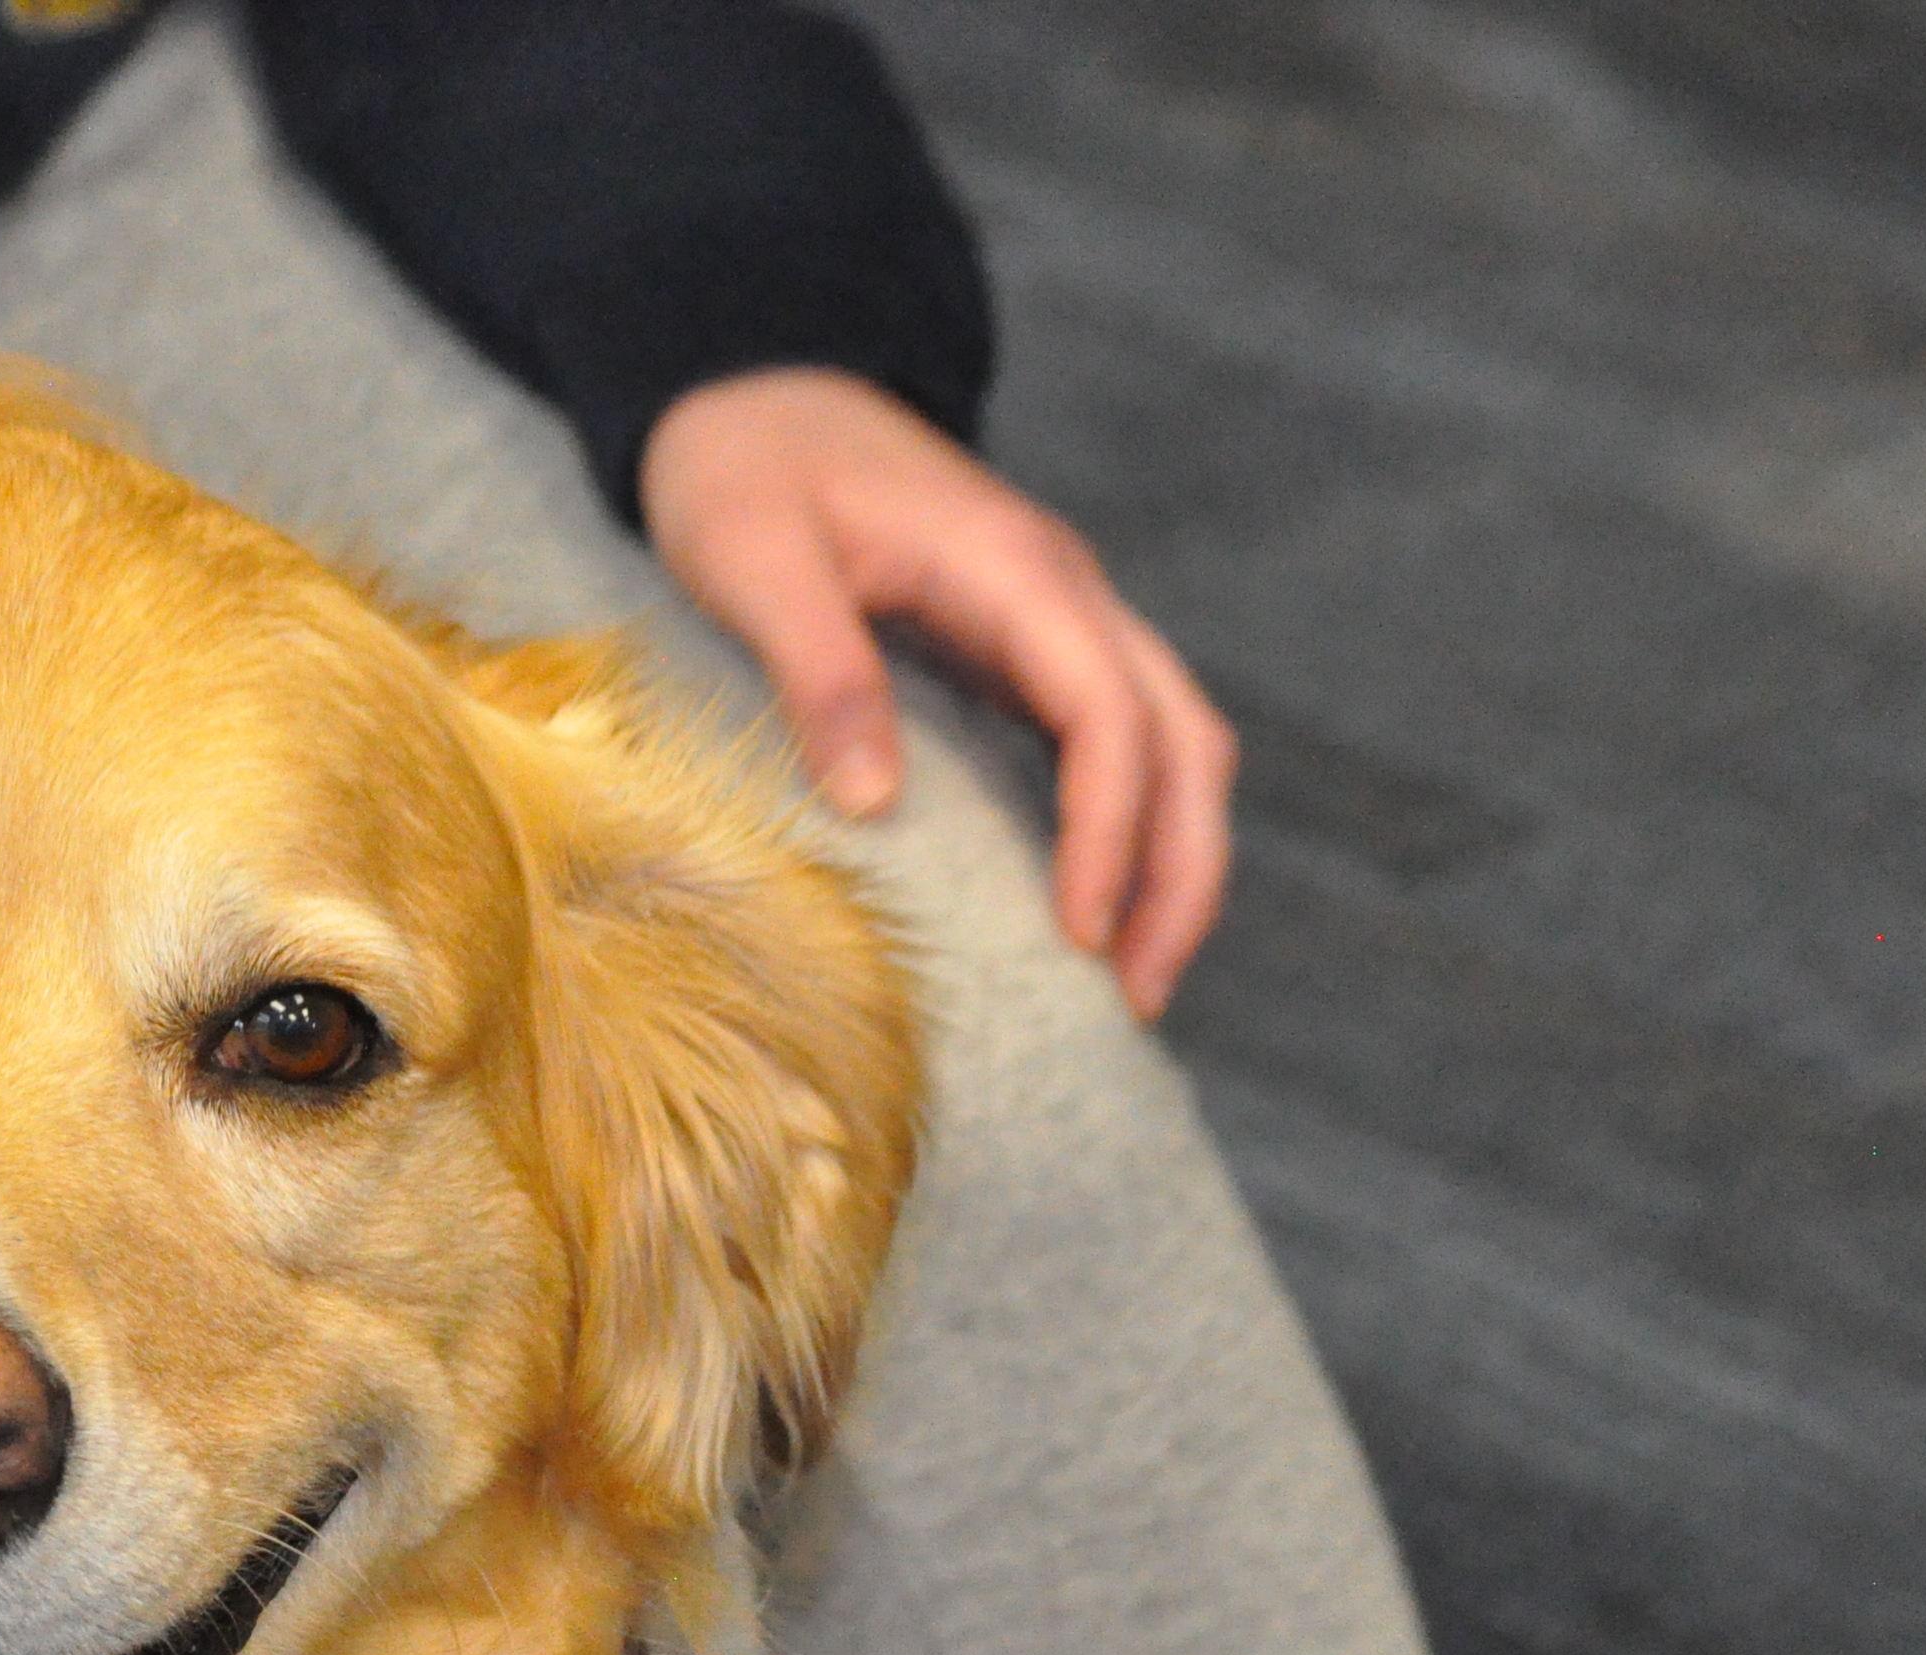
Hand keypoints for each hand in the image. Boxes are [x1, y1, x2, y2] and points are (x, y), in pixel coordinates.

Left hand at [639, 368, 1234, 1018]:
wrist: (756, 386)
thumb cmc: (743, 467)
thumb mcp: (750, 558)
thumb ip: (817, 669)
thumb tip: (878, 802)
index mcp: (1011, 567)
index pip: (1108, 711)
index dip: (1109, 829)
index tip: (1080, 933)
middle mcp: (1063, 591)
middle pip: (1181, 737)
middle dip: (1180, 869)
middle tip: (1141, 997)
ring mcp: (1057, 616)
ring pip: (1173, 740)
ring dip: (1174, 855)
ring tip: (1138, 978)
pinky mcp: (1031, 645)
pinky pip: (1117, 741)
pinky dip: (1132, 824)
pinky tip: (1094, 907)